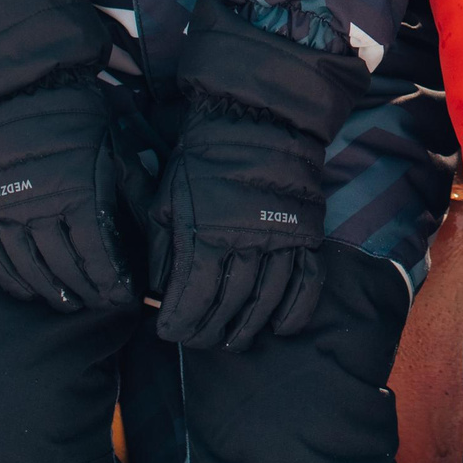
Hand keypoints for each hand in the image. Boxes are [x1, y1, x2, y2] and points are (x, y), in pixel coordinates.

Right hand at [0, 81, 141, 310]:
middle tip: (101, 303)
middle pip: (64, 268)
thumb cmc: (81, 124)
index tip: (124, 294)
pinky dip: (11, 279)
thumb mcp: (116, 153)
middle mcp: (39, 208)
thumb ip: (131, 192)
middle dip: (87, 291)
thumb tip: (152, 229)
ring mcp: (7, 212)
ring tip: (70, 303)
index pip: (96, 253)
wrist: (27, 95)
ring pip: (29, 269)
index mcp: (78, 194)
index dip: (111, 280)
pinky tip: (27, 291)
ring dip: (50, 292)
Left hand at [152, 13, 365, 351]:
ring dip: (248, 329)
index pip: (192, 300)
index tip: (168, 331)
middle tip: (199, 340)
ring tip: (233, 341)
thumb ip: (161, 249)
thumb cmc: (202, 161)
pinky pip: (306, 283)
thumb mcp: (166, 199)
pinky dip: (296, 311)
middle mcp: (244, 243)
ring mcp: (280, 240)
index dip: (179, 324)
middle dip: (209, 332)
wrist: (254, 121)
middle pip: (228, 308)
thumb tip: (155, 291)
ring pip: (265, 301)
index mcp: (204, 235)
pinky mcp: (306, 234)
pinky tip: (281, 328)